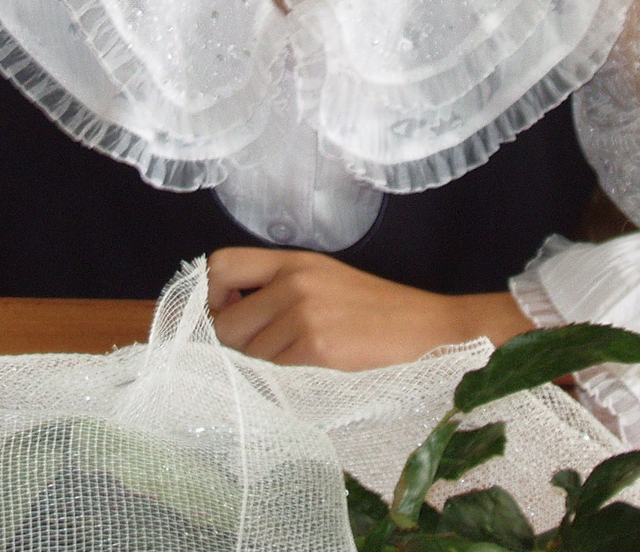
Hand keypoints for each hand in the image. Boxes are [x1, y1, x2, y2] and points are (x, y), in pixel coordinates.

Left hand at [207, 248, 532, 370]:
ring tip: (293, 364)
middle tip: (256, 355)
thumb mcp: (324, 281)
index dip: (211, 296)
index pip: (221, 264)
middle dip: (230, 345)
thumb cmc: (376, 310)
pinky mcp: (317, 347)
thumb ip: (278, 289)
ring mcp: (304, 313)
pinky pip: (273, 372)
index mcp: (293, 261)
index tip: (226, 317)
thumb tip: (226, 318)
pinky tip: (306, 374)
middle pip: (224, 319)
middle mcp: (293, 280)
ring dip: (259, 366)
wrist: (428, 330)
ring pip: (247, 352)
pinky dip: (281, 379)